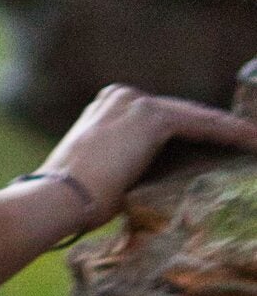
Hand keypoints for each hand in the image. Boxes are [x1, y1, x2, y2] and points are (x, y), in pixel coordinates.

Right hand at [39, 84, 256, 228]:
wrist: (57, 196)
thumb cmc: (71, 198)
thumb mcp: (101, 171)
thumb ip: (127, 161)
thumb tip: (149, 178)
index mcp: (104, 107)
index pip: (161, 117)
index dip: (193, 131)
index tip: (218, 143)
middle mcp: (121, 97)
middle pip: (182, 113)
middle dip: (215, 128)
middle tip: (247, 139)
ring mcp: (137, 104)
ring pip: (196, 117)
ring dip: (230, 131)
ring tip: (254, 140)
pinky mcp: (153, 118)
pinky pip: (203, 125)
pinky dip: (231, 134)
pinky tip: (251, 142)